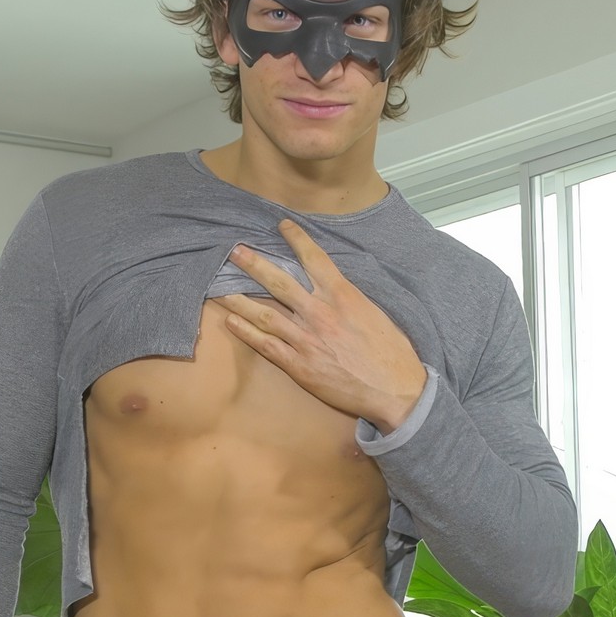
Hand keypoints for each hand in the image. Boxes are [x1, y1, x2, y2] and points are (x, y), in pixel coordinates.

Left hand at [215, 219, 429, 430]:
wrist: (395, 390)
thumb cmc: (391, 353)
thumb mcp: (374, 313)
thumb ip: (350, 298)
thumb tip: (334, 288)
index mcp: (343, 296)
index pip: (314, 259)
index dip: (296, 239)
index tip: (282, 226)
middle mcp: (320, 313)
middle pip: (279, 282)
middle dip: (254, 265)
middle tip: (235, 252)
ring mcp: (306, 339)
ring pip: (265, 314)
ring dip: (240, 299)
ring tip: (220, 287)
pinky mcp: (299, 365)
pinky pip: (266, 346)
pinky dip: (246, 333)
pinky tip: (231, 322)